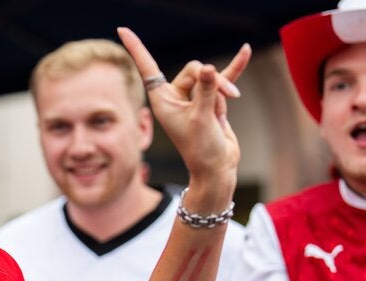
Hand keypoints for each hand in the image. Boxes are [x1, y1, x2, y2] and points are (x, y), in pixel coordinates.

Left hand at [117, 27, 248, 184]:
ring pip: (210, 77)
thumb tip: (208, 68)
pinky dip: (234, 69)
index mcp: (162, 100)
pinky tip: (245, 51)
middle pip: (194, 69)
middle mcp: (174, 96)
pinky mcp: (211, 99)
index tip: (121, 29)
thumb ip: (205, 92)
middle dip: (212, 82)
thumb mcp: (202, 119)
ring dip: (221, 92)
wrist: (217, 167)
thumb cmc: (202, 149)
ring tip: (222, 113)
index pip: (147, 67)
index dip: (136, 48)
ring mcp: (193, 97)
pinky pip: (222, 79)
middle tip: (225, 100)